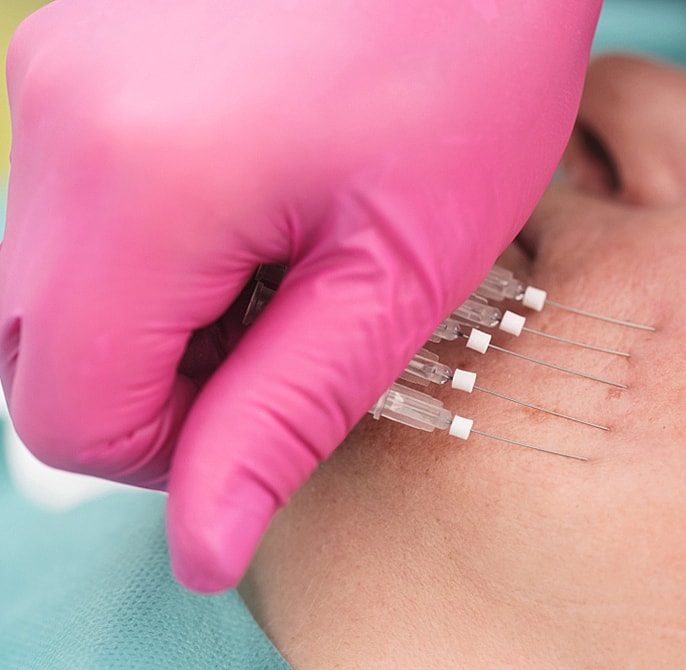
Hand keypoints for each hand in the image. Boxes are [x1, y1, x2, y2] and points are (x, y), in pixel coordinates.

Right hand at [0, 0, 600, 591]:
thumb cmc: (471, 68)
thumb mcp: (396, 269)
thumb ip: (284, 413)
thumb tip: (202, 543)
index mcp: (132, 183)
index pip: (71, 416)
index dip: (175, 452)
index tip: (276, 410)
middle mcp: (58, 114)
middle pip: (46, 351)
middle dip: (165, 383)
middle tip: (293, 334)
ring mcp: (60, 68)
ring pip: (61, 279)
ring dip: (164, 312)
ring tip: (289, 259)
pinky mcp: (88, 49)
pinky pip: (83, 202)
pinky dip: (158, 243)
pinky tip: (260, 206)